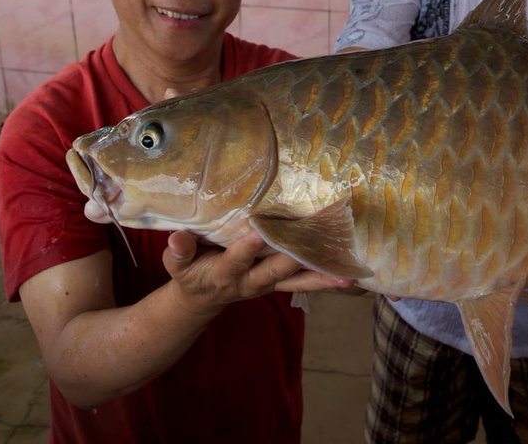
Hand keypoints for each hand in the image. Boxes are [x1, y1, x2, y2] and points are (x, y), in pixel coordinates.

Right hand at [163, 231, 351, 315]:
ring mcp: (269, 284)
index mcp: (225, 274)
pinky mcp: (281, 283)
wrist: (203, 297)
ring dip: (322, 278)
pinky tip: (351, 276)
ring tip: (348, 276)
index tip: (258, 230)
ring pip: (297, 281)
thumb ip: (178, 252)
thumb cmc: (190, 272)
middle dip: (293, 258)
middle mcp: (251, 282)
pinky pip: (305, 281)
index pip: (236, 260)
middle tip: (313, 244)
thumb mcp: (177, 265)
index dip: (246, 248)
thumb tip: (177, 238)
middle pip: (275, 272)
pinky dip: (326, 278)